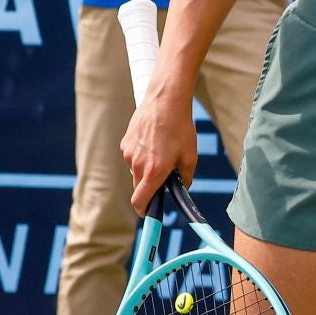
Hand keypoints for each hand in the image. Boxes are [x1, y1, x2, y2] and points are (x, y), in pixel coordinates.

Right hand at [120, 89, 197, 215]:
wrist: (165, 101)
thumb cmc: (181, 128)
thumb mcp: (190, 156)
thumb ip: (186, 177)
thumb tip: (183, 187)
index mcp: (153, 172)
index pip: (140, 201)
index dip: (144, 210)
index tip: (149, 213)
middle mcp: (137, 165)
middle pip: (138, 187)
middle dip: (149, 187)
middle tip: (165, 177)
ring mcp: (129, 153)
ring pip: (136, 170)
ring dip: (147, 168)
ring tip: (163, 151)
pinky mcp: (125, 142)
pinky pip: (133, 156)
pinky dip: (142, 155)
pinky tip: (154, 141)